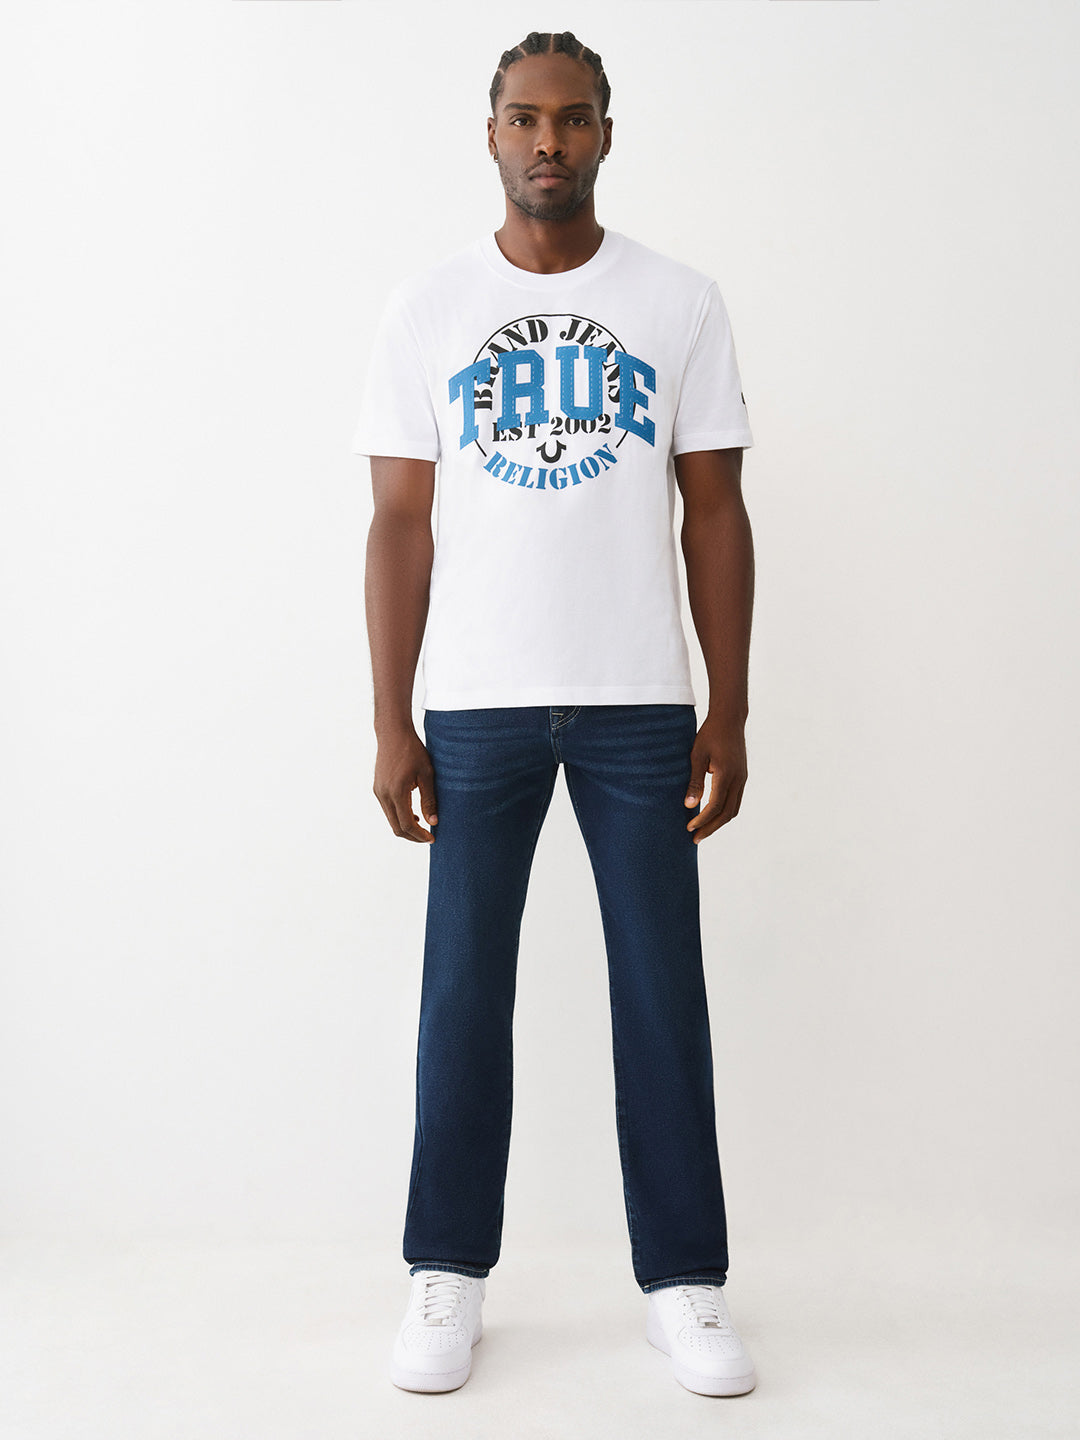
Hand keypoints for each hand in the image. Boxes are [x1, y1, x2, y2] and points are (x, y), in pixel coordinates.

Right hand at [373, 727, 438, 841]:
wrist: (393, 733)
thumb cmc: (413, 750)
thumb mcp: (427, 774)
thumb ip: (429, 799)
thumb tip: (434, 822)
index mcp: (396, 792)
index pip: (407, 824)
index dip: (420, 835)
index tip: (432, 838)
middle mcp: (384, 794)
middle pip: (396, 827)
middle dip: (413, 836)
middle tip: (428, 837)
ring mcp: (378, 792)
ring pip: (391, 820)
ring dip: (406, 826)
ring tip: (423, 826)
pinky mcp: (377, 788)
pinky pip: (388, 810)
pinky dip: (399, 816)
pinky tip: (412, 813)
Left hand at [683, 713, 747, 843]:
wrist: (729, 719)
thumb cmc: (709, 735)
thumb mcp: (697, 756)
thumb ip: (694, 781)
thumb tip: (689, 806)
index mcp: (726, 774)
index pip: (715, 806)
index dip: (702, 820)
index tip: (689, 828)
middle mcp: (738, 779)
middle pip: (727, 813)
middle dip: (711, 828)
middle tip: (695, 839)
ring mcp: (742, 778)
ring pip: (734, 809)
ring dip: (719, 822)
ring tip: (703, 831)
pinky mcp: (742, 776)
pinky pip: (735, 800)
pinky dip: (724, 812)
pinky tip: (712, 815)